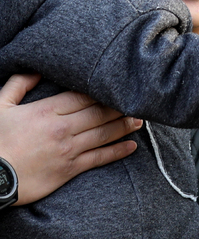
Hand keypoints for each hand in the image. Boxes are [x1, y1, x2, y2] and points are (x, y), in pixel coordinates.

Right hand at [0, 74, 141, 204]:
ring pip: (103, 134)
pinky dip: (117, 151)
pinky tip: (131, 146)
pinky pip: (99, 158)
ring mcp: (68, 150)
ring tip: (140, 120)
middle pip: (98, 113)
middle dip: (119, 107)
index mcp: (46, 110)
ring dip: (124, 126)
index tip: (116, 86)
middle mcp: (62, 129)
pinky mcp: (70, 169)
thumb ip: (19, 85)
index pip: (82, 96)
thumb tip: (35, 69)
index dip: (101, 91)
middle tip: (137, 101)